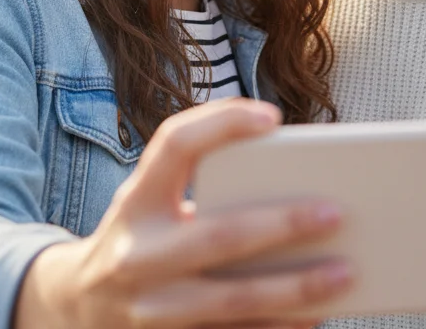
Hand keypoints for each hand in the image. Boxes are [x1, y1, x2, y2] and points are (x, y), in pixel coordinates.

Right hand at [15, 98, 349, 328]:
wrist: (79, 304)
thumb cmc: (140, 232)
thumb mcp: (151, 195)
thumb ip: (199, 179)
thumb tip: (291, 174)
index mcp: (137, 199)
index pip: (174, 145)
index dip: (222, 124)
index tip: (273, 118)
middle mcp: (138, 254)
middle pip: (220, 234)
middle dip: (283, 224)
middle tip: (335, 212)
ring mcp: (151, 310)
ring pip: (234, 301)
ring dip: (295, 288)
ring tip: (346, 272)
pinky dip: (279, 327)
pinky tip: (318, 315)